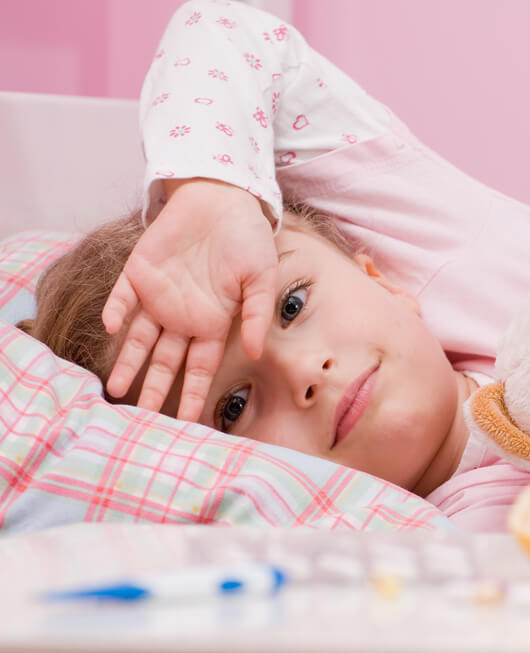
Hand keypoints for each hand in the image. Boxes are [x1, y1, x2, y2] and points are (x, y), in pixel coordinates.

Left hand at [102, 178, 278, 421]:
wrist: (223, 197)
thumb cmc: (249, 239)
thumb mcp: (263, 278)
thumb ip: (258, 315)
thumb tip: (257, 352)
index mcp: (213, 321)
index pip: (200, 367)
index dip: (194, 394)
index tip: (188, 422)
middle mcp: (183, 315)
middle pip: (164, 361)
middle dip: (154, 389)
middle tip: (141, 420)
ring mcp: (158, 295)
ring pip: (137, 338)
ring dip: (126, 362)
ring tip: (114, 389)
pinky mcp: (138, 272)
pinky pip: (122, 297)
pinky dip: (115, 311)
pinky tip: (111, 328)